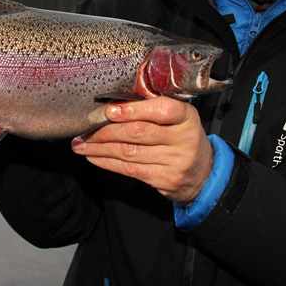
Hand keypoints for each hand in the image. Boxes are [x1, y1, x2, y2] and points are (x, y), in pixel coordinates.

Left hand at [70, 97, 212, 204]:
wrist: (204, 172)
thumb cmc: (182, 137)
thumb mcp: (178, 118)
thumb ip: (153, 109)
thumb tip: (112, 105)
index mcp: (187, 116)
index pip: (161, 109)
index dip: (133, 110)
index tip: (108, 110)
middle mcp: (184, 138)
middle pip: (138, 133)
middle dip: (105, 131)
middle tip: (84, 129)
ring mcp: (176, 161)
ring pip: (130, 152)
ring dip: (100, 148)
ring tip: (81, 144)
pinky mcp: (165, 180)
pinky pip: (130, 169)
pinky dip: (108, 163)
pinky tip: (94, 157)